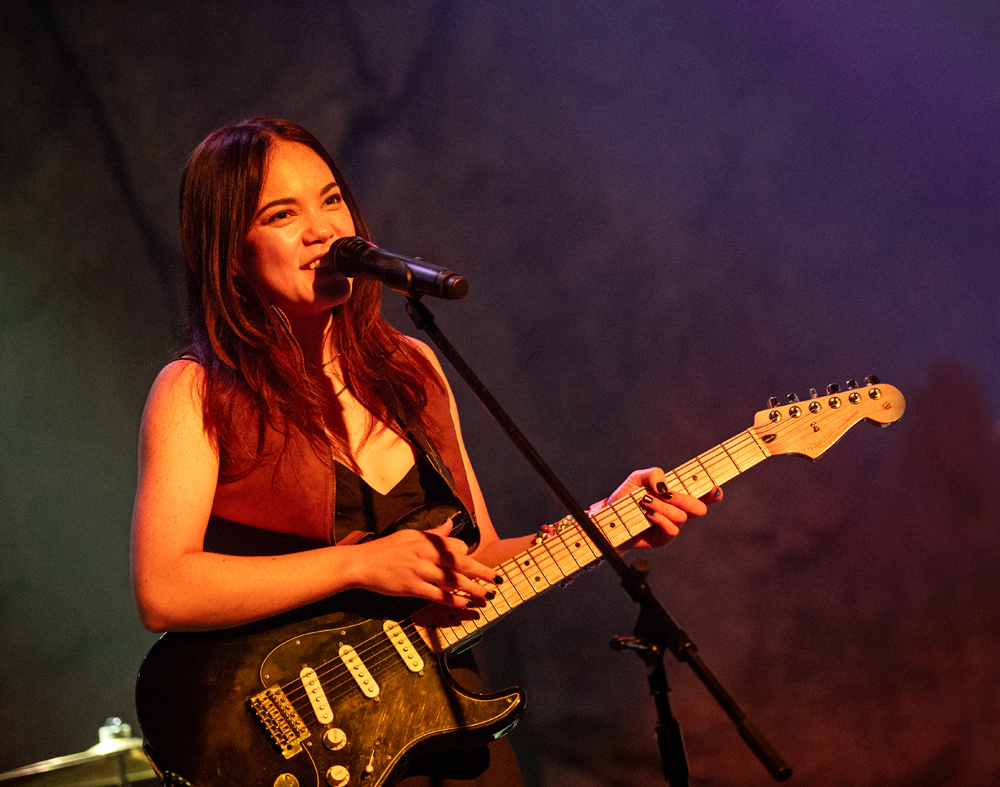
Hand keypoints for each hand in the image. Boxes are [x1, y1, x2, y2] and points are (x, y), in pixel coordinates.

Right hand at [347, 522, 498, 608]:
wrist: (361, 563)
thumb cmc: (385, 548)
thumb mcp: (410, 535)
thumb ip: (433, 533)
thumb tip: (450, 524)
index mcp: (427, 540)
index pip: (456, 547)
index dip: (468, 556)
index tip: (475, 565)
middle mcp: (427, 554)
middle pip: (461, 563)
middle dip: (482, 572)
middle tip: (498, 580)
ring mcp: (420, 571)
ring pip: (453, 581)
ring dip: (473, 590)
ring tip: (487, 597)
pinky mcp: (413, 588)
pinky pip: (439, 596)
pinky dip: (454, 601)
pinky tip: (466, 605)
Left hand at [600, 467, 721, 549]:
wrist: (608, 519)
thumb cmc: (624, 498)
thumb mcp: (636, 479)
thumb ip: (652, 474)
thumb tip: (664, 485)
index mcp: (675, 495)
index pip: (700, 494)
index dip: (711, 493)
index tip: (716, 489)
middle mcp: (677, 510)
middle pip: (698, 507)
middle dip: (685, 499)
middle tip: (667, 495)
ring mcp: (671, 525)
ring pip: (682, 517)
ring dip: (663, 507)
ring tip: (645, 502)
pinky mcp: (663, 539)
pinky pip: (672, 530)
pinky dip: (660, 519)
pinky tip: (648, 514)